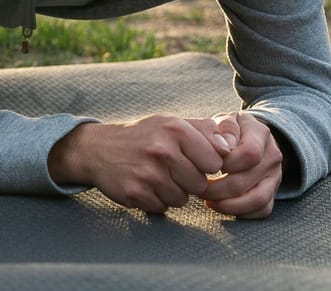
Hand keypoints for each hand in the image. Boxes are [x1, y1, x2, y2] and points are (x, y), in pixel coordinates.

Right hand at [48, 115, 224, 213]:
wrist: (98, 148)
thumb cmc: (143, 136)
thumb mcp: (172, 122)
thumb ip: (206, 131)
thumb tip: (232, 146)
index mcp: (176, 129)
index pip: (215, 162)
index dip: (206, 165)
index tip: (193, 160)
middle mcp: (163, 150)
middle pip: (200, 184)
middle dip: (189, 181)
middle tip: (171, 169)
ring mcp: (148, 173)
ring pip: (182, 199)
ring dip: (173, 192)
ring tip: (157, 176)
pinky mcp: (136, 193)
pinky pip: (162, 208)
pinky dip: (156, 201)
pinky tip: (144, 185)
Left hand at [198, 112, 282, 218]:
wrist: (247, 137)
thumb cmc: (228, 131)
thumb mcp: (223, 120)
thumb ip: (224, 128)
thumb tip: (224, 148)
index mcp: (260, 133)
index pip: (249, 153)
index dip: (227, 163)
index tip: (207, 165)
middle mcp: (272, 155)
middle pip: (247, 179)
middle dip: (218, 189)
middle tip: (198, 188)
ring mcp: (275, 176)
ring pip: (257, 199)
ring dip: (228, 205)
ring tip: (208, 201)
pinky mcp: (273, 193)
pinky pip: (261, 211)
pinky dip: (240, 213)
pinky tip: (221, 206)